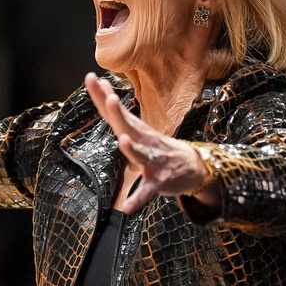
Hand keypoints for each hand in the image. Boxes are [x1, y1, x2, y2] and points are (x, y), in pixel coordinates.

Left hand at [84, 73, 216, 213]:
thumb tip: (104, 94)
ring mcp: (153, 161)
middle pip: (127, 125)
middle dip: (117, 113)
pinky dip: (138, 198)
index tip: (91, 77)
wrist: (195, 166)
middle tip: (108, 98)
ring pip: (140, 154)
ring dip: (132, 148)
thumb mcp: (140, 129)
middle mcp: (144, 141)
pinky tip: (127, 207)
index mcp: (136, 130)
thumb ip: (121, 116)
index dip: (102, 95)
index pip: (115, 111)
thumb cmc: (160, 148)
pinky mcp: (159, 181)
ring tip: (123, 141)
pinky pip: (147, 191)